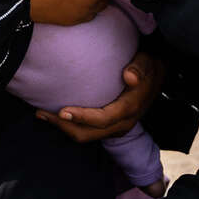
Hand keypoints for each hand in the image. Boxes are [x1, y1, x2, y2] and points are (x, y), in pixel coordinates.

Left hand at [36, 51, 163, 142]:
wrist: (157, 75)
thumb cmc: (148, 65)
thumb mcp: (148, 62)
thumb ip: (140, 68)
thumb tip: (129, 77)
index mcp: (130, 108)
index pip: (102, 119)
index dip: (82, 117)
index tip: (62, 110)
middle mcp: (123, 123)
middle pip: (88, 133)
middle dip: (63, 126)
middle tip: (41, 113)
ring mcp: (116, 127)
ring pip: (86, 136)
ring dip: (63, 128)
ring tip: (42, 114)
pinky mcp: (111, 126)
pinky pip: (88, 132)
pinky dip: (70, 126)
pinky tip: (55, 114)